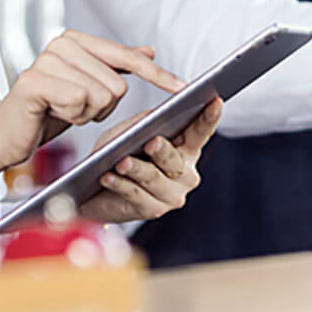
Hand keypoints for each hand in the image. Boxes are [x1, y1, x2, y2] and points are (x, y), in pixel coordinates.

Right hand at [0, 31, 184, 170]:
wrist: (6, 136)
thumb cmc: (47, 111)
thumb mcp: (88, 88)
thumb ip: (115, 66)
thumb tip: (148, 50)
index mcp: (76, 40)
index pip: (127, 58)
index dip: (156, 75)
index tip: (182, 87)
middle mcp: (61, 44)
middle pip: (117, 84)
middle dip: (102, 107)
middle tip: (75, 108)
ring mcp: (46, 60)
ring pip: (101, 95)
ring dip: (86, 114)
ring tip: (63, 110)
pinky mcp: (35, 81)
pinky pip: (78, 102)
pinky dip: (71, 117)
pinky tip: (52, 113)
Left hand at [80, 97, 221, 223]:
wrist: (96, 189)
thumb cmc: (116, 155)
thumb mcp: (129, 132)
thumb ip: (145, 122)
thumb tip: (156, 115)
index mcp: (186, 150)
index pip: (201, 132)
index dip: (209, 117)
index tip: (214, 101)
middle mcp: (185, 174)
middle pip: (174, 159)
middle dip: (162, 150)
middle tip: (152, 141)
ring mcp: (171, 195)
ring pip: (153, 178)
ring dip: (136, 169)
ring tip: (121, 162)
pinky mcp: (153, 210)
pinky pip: (136, 194)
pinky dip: (120, 184)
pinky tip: (108, 176)